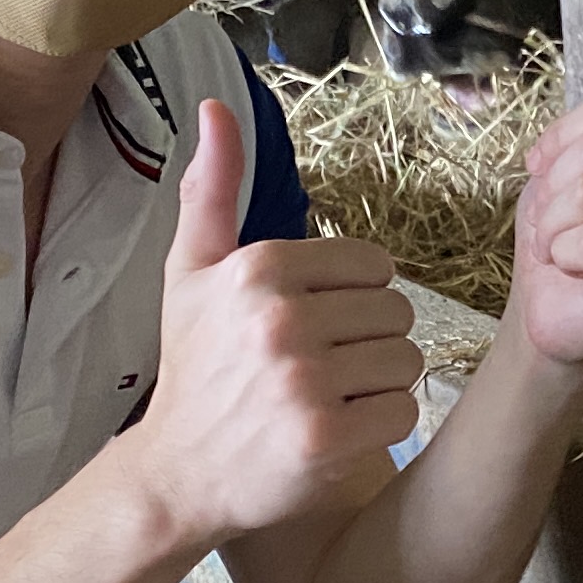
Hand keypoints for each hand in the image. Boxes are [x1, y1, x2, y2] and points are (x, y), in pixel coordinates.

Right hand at [121, 100, 423, 547]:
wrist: (175, 474)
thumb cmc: (194, 369)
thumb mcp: (190, 272)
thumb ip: (212, 191)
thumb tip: (216, 108)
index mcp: (259, 267)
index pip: (374, 264)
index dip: (354, 299)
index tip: (314, 329)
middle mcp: (281, 318)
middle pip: (397, 311)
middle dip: (371, 342)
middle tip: (324, 371)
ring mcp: (303, 381)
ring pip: (407, 360)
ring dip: (381, 384)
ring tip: (332, 400)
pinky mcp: (325, 439)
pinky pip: (404, 410)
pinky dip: (383, 425)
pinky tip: (340, 432)